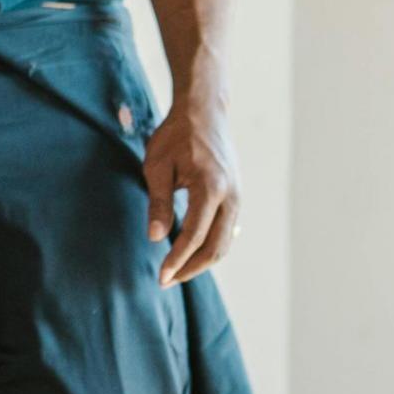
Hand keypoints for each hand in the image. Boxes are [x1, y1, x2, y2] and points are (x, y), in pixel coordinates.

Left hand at [143, 97, 239, 286]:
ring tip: (176, 272)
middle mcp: (231, 195)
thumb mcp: (157, 165)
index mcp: (211, 187)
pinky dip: (211, 246)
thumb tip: (155, 238)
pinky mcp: (236, 196)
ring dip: (202, 261)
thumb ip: (158, 202)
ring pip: (225, 242)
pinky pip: (227, 230)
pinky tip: (191, 254)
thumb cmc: (176, 135)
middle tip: (166, 281)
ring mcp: (238, 196)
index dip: (177, 260)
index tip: (160, 277)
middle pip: (216, 247)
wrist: (205, 112)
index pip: (194, 236)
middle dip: (190, 268)